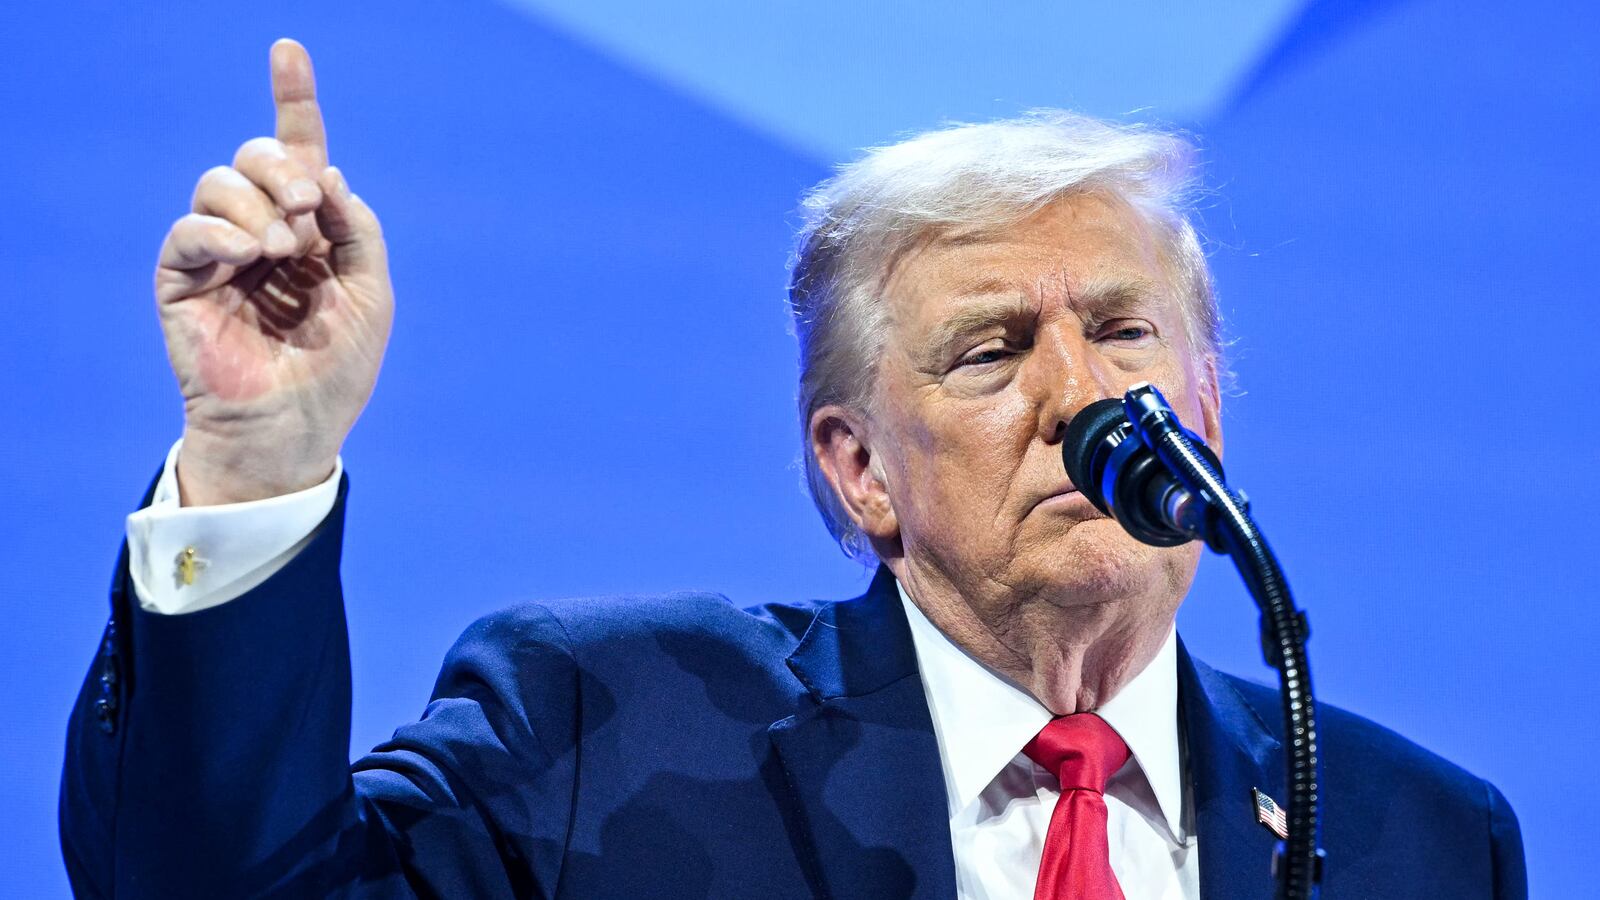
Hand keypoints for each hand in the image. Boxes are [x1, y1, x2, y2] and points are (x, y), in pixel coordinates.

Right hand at [155, 39, 391, 505]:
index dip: (293, 101)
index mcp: (310, 230)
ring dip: (259, 206)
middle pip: (256, 157)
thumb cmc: (336, 370)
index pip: (298, 153)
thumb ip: (356, 229)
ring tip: (283, 251)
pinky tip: (251, 259)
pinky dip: (223, 233)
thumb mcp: (372, 293)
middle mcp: (263, 232)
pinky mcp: (183, 280)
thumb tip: (323, 171)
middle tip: (307, 211)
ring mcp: (220, 255)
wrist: (296, 428)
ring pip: (219, 182)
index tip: (289, 50)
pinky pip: (190, 229)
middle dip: (282, 169)